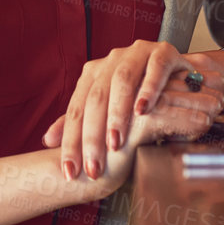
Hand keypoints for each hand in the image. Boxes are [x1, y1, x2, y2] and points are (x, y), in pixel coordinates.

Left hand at [42, 42, 223, 185]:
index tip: (70, 172)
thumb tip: (48, 141)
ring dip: (117, 114)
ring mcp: (137, 53)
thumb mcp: (107, 105)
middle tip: (94, 167)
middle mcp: (111, 60)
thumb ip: (81, 121)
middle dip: (92, 136)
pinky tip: (143, 110)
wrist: (175, 69)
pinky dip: (148, 89)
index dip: (71, 142)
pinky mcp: (163, 52)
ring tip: (115, 144)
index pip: (76, 109)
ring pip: (122, 82)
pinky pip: (155, 69)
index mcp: (93, 73)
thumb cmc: (139, 92)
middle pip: (95, 98)